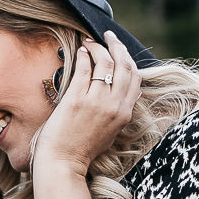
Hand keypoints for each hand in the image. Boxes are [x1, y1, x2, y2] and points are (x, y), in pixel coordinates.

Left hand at [32, 32, 142, 176]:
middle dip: (117, 46)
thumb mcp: (112, 132)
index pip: (135, 78)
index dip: (128, 59)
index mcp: (125, 113)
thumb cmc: (83, 149)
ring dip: (97, 47)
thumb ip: (122, 112)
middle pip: (124, 65)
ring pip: (104, 63)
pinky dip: (83, 55)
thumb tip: (135, 94)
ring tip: (90, 41)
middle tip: (108, 36)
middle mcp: (114, 105)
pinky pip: (84, 69)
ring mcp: (96, 101)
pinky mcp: (77, 99)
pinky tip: (80, 50)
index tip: (120, 49)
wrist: (63, 162)